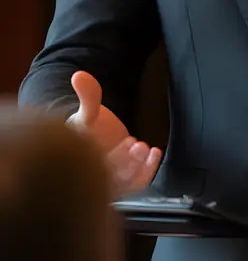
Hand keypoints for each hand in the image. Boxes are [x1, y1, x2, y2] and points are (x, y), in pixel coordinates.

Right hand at [68, 70, 161, 193]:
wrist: (94, 137)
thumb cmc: (85, 128)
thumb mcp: (86, 111)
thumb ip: (87, 96)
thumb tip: (79, 75)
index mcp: (80, 164)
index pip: (95, 168)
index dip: (114, 158)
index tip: (129, 140)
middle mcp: (95, 176)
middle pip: (111, 180)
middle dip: (128, 163)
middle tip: (139, 144)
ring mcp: (110, 181)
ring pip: (125, 185)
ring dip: (138, 169)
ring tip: (145, 147)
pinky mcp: (124, 181)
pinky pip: (136, 184)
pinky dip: (147, 171)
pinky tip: (155, 153)